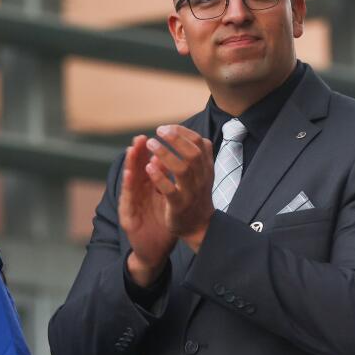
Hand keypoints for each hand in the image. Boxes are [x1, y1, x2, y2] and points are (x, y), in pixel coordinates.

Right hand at [120, 135, 175, 284]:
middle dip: (138, 152)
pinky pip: (128, 199)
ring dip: (130, 164)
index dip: (149, 151)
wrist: (154, 251)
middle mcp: (138, 195)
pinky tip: (130, 173)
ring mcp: (132, 205)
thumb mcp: (167, 200)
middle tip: (141, 137)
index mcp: (147, 189)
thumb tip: (170, 162)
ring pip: (130, 181)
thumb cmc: (162, 223)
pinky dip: (129, 185)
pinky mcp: (128, 218)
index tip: (154, 135)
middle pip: (136, 169)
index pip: (147, 166)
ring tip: (132, 149)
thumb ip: (166, 182)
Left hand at [144, 125, 214, 250]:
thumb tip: (188, 135)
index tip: (166, 128)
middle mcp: (201, 178)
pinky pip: (170, 190)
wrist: (199, 226)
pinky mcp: (179, 206)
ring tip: (151, 144)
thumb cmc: (197, 196)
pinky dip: (159, 177)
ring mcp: (191, 193)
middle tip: (158, 131)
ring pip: (182, 169)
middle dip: (175, 138)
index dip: (182, 131)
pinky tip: (148, 167)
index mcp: (206, 168)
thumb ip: (198, 156)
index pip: (199, 142)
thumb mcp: (203, 174)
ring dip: (165, 154)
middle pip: (193, 153)